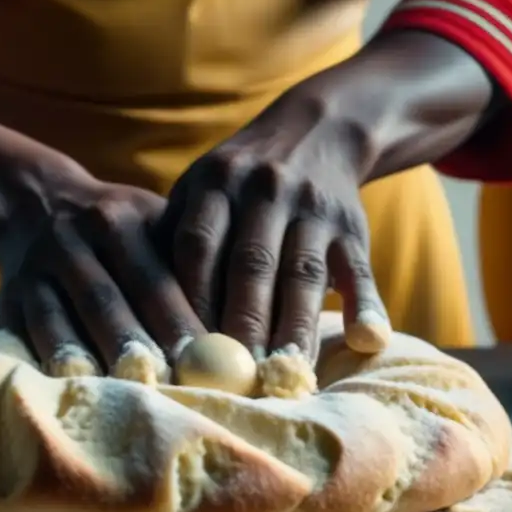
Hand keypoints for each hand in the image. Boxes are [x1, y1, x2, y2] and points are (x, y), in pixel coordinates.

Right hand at [0, 177, 205, 378]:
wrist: (36, 205)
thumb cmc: (120, 231)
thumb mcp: (152, 225)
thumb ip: (188, 265)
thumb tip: (237, 329)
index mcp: (122, 219)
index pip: (155, 276)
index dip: (180, 321)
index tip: (210, 362)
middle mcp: (76, 237)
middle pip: (109, 301)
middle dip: (141, 348)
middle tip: (174, 389)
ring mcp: (38, 266)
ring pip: (66, 319)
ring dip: (96, 360)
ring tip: (127, 398)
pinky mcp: (12, 294)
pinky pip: (33, 333)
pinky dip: (55, 362)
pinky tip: (80, 390)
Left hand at [155, 88, 390, 360]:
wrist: (316, 130)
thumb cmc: (238, 182)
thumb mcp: (200, 188)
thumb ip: (173, 237)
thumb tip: (144, 310)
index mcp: (217, 182)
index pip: (197, 245)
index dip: (189, 298)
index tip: (181, 349)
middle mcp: (264, 190)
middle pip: (250, 266)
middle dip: (240, 325)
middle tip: (231, 381)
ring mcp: (312, 208)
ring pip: (302, 275)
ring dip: (294, 328)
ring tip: (284, 378)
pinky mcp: (352, 228)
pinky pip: (359, 270)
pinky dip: (365, 305)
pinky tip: (366, 342)